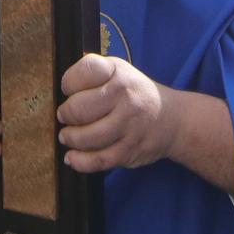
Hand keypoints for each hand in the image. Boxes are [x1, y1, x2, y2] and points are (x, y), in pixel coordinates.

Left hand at [56, 54, 171, 173]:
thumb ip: (92, 74)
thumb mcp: (118, 71)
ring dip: (70, 138)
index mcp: (118, 73)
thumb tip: (61, 89)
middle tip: (64, 117)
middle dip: (65, 115)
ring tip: (67, 136)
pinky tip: (72, 157)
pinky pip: (98, 160)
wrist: (172, 119)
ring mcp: (129, 125)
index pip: (82, 72)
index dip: (68, 83)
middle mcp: (125, 97)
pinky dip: (80, 161)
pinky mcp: (129, 150)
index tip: (68, 90)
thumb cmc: (135, 93)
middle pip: (78, 108)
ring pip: (86, 137)